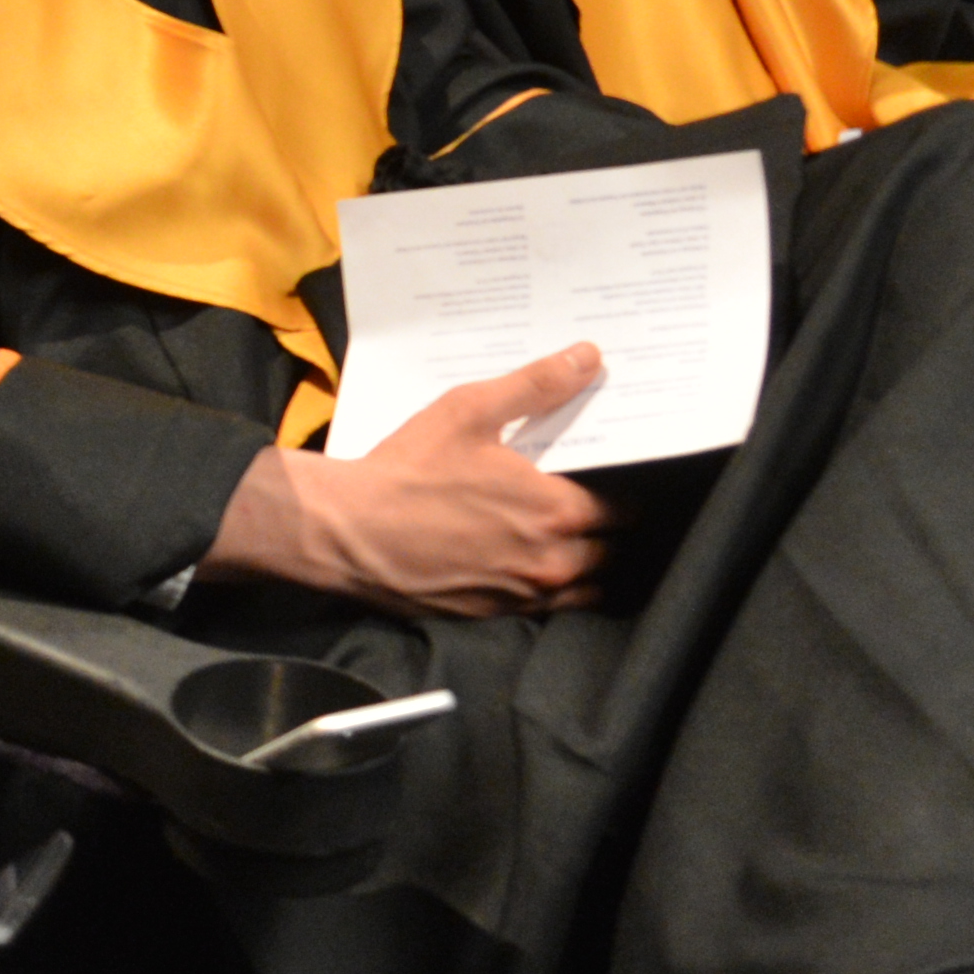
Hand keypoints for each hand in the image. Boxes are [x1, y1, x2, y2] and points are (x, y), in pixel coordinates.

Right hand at [207, 349, 614, 613]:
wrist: (348, 532)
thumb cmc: (409, 469)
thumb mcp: (471, 411)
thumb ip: (537, 385)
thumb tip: (588, 356)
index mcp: (557, 512)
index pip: (624, 511)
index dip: (621, 493)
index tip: (608, 479)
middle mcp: (551, 562)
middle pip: (611, 553)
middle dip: (607, 531)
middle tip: (586, 506)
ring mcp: (523, 596)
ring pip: (584, 588)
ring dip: (584, 565)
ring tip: (565, 539)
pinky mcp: (493, 616)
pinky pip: (545, 608)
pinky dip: (548, 589)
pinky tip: (525, 562)